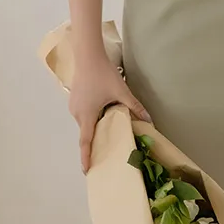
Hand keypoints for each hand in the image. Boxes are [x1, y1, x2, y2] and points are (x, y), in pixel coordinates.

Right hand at [69, 54, 150, 174]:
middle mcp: (77, 113)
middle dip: (95, 140)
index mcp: (87, 115)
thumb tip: (149, 120)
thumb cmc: (102, 73)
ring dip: (94, 126)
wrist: (88, 54)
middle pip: (87, 131)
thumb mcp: (121, 91)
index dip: (86, 157)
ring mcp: (74, 106)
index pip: (85, 142)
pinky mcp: (75, 98)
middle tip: (106, 148)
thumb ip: (134, 107)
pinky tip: (102, 110)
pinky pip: (83, 113)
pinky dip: (91, 117)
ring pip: (85, 122)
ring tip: (107, 126)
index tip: (86, 170)